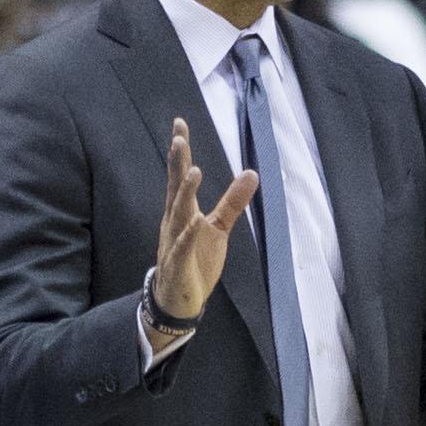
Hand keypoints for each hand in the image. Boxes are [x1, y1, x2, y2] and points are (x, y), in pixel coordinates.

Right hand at [153, 118, 257, 322]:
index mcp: (182, 211)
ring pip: (178, 214)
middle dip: (177, 164)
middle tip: (178, 139)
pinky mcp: (178, 263)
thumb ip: (232, 202)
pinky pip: (183, 246)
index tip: (179, 125)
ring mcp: (173, 242)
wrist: (178, 299)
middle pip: (174, 188)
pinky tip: (196, 220)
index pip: (179, 176)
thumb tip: (252, 173)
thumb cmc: (195, 259)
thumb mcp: (218, 228)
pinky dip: (188, 234)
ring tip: (194, 172)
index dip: (180, 152)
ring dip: (185, 193)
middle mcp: (174, 222)